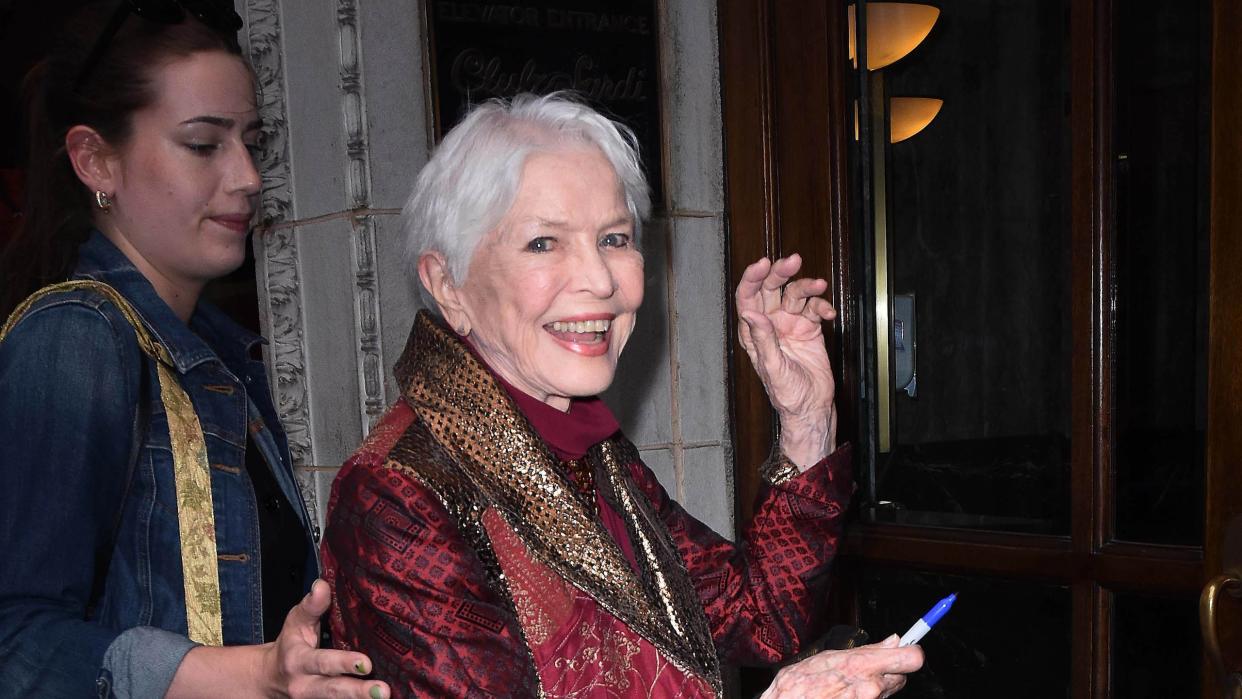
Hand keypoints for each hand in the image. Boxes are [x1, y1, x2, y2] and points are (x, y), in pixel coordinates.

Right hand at [261, 579, 390, 698]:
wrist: (269, 679)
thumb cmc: (290, 645)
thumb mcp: (296, 622)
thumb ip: (311, 605)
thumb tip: (322, 584)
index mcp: (298, 662)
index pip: (322, 662)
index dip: (343, 663)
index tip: (366, 663)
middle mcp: (305, 686)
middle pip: (334, 690)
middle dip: (359, 692)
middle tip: (383, 691)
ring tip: (384, 696)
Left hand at [735, 254, 838, 468]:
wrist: (812, 407)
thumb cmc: (787, 395)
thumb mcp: (773, 368)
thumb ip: (763, 340)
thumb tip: (751, 314)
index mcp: (754, 332)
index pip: (748, 298)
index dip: (752, 278)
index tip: (763, 264)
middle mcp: (770, 324)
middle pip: (772, 289)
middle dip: (781, 272)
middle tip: (793, 260)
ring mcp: (790, 324)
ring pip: (796, 294)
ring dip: (807, 286)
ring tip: (819, 285)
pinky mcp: (810, 328)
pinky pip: (814, 308)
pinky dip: (822, 306)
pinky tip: (828, 313)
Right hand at [758, 635, 923, 698]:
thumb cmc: (800, 685)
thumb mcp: (828, 657)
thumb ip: (867, 650)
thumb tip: (894, 640)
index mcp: (863, 666)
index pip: (911, 658)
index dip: (911, 652)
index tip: (908, 649)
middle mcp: (871, 688)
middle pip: (902, 678)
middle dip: (889, 673)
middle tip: (866, 671)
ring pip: (887, 692)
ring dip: (875, 688)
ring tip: (848, 686)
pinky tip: (845, 696)